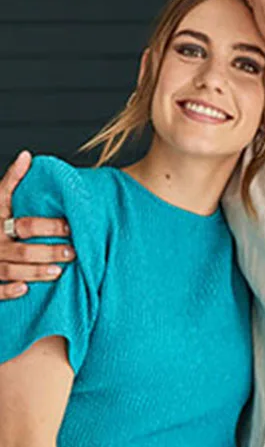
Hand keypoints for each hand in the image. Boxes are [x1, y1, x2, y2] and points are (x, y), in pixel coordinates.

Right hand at [0, 150, 75, 299]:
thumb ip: (12, 180)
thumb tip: (27, 156)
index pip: (25, 223)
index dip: (49, 226)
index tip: (72, 226)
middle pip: (23, 249)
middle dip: (49, 251)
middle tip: (73, 252)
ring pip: (13, 269)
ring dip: (37, 271)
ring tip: (60, 271)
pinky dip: (9, 290)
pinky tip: (26, 289)